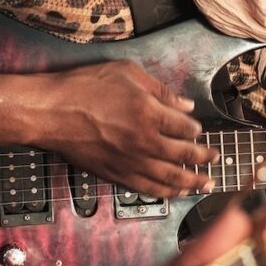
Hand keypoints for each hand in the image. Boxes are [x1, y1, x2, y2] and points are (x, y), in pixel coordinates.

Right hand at [0, 60, 218, 196]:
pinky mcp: (114, 174)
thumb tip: (184, 105)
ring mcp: (130, 161)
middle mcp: (144, 141)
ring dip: (191, 182)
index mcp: (149, 113)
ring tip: (204, 184)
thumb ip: (159, 90)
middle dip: (203, 159)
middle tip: (215, 160)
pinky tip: (174, 193)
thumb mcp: (126, 72)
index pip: (185, 127)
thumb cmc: (83, 87)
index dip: (196, 130)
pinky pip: (147, 188)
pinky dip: (165, 192)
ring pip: (169, 178)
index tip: (199, 130)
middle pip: (183, 155)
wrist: (50, 112)